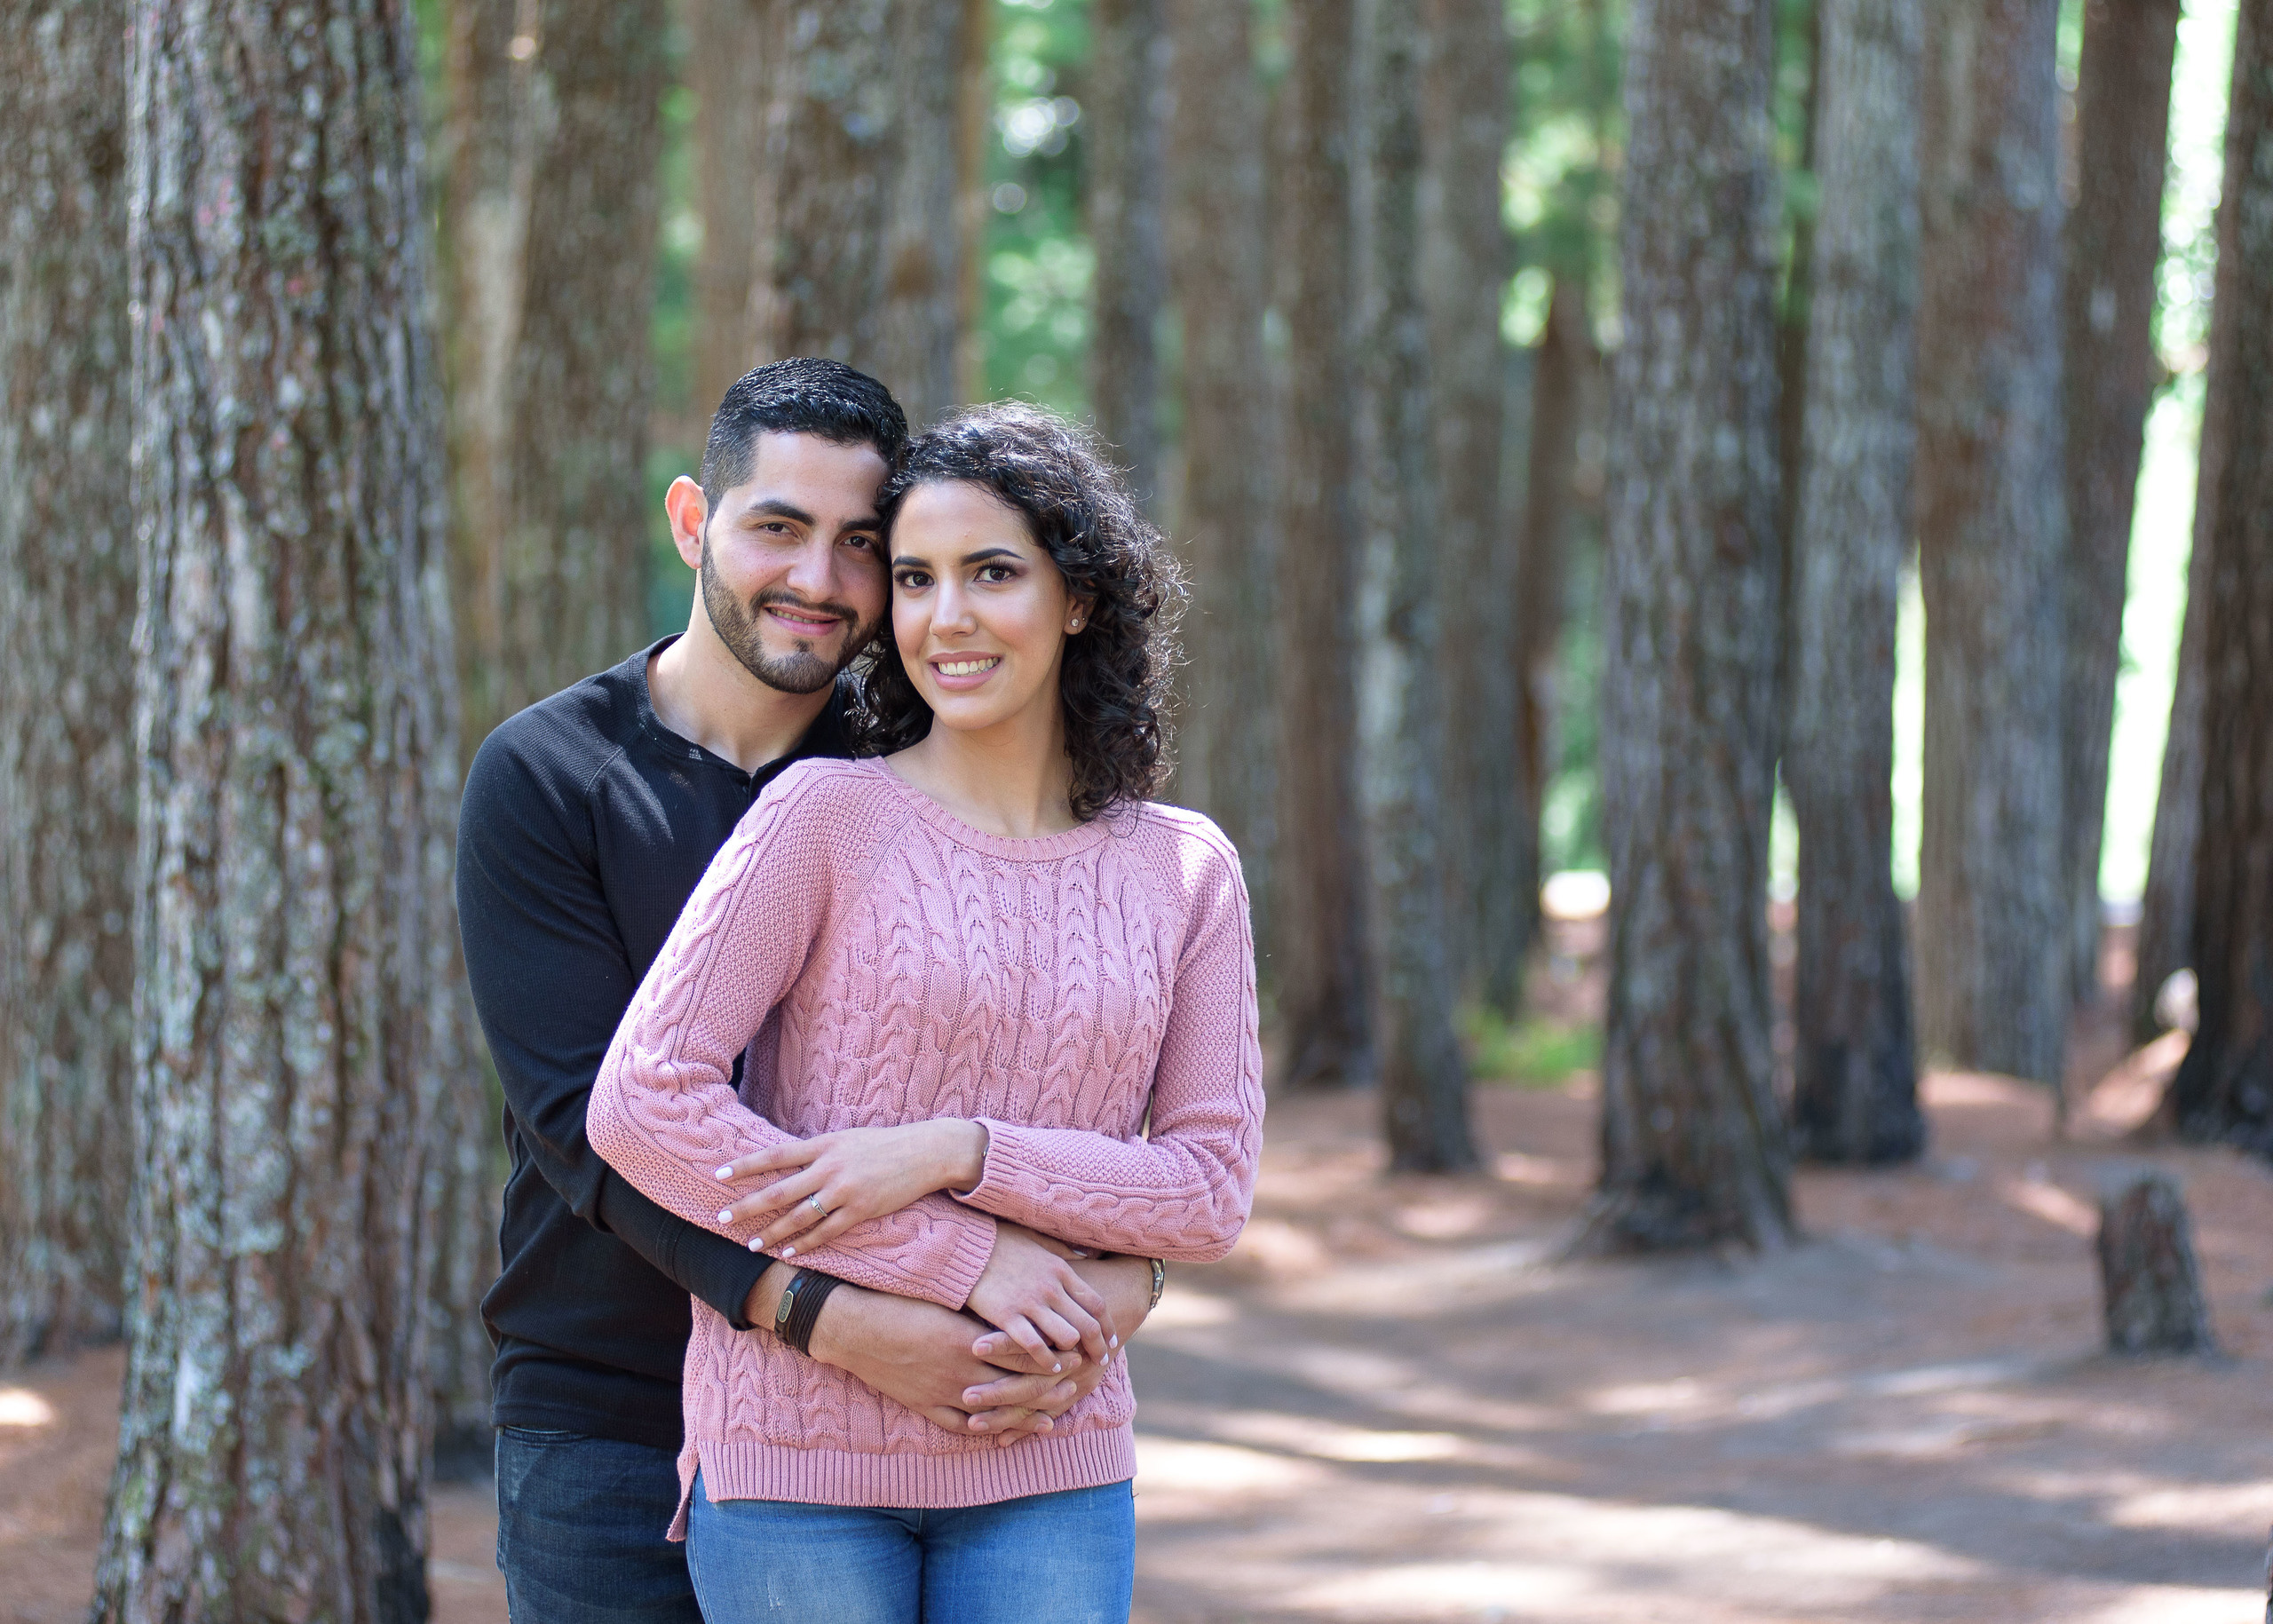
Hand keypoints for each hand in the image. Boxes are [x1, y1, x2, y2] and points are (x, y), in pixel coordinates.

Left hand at [712, 1120, 987, 1258]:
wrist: (926, 1152)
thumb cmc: (884, 1144)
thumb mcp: (847, 1139)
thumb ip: (818, 1152)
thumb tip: (787, 1162)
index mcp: (824, 1145)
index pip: (775, 1155)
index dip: (745, 1166)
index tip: (718, 1175)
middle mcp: (830, 1167)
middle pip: (779, 1190)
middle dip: (747, 1205)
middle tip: (721, 1218)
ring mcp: (846, 1191)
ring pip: (798, 1217)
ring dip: (772, 1233)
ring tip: (751, 1245)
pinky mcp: (862, 1210)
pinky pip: (826, 1232)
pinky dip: (805, 1244)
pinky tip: (788, 1252)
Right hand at [799, 1281, 1085, 1441]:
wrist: (856, 1328)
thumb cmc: (902, 1303)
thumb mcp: (949, 1301)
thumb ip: (982, 1307)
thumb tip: (1020, 1301)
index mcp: (971, 1339)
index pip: (1024, 1354)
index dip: (1053, 1356)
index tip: (1073, 1354)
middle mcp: (962, 1369)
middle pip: (1018, 1386)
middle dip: (1049, 1388)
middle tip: (1074, 1386)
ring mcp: (944, 1393)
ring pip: (996, 1412)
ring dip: (1025, 1415)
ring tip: (1049, 1416)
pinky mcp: (927, 1407)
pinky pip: (964, 1427)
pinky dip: (987, 1431)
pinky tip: (1004, 1434)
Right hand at [970, 1250, 1155, 1368]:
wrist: (965, 1247)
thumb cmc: (1001, 1242)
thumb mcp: (1039, 1240)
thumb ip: (1064, 1251)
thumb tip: (1088, 1255)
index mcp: (1061, 1270)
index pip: (1095, 1303)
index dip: (1107, 1325)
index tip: (1111, 1339)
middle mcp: (1051, 1288)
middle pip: (1087, 1324)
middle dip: (1098, 1346)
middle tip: (1102, 1360)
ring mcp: (1030, 1303)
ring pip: (1066, 1337)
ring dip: (1072, 1353)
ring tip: (1074, 1364)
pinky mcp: (1007, 1316)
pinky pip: (1034, 1345)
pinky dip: (1046, 1359)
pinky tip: (1049, 1367)